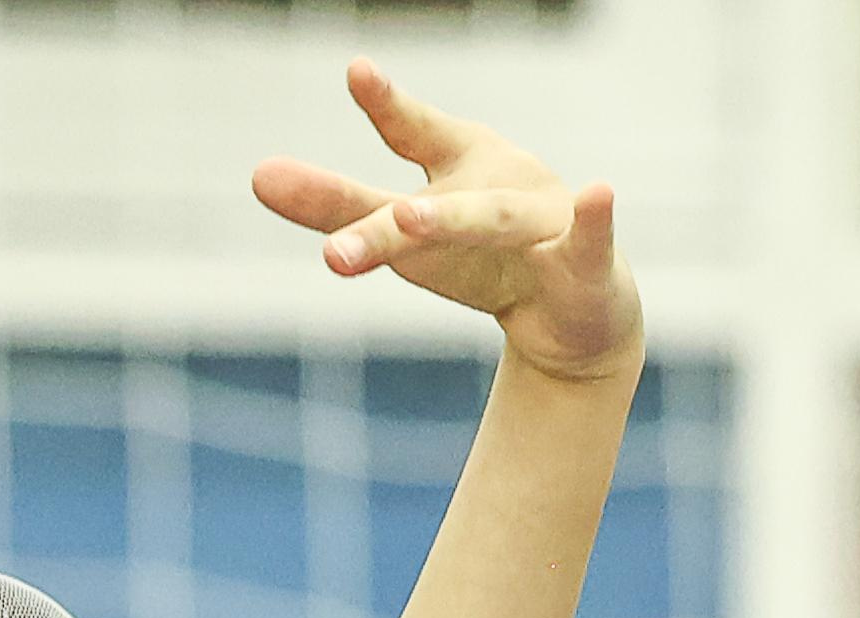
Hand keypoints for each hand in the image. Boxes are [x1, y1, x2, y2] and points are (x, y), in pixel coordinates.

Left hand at [254, 60, 638, 384]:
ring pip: (492, 224)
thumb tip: (259, 172)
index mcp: (455, 174)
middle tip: (330, 246)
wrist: (577, 304)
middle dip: (380, 228)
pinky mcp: (585, 267)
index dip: (387, 106)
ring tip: (411, 219)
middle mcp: (493, 190)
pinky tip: (600, 194)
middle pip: (432, 210)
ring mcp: (538, 226)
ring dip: (454, 220)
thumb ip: (341, 202)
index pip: (411, 138)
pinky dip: (596, 223)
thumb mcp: (412, 227)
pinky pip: (591, 245)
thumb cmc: (486, 251)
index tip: (356, 72)